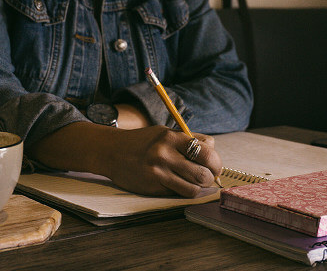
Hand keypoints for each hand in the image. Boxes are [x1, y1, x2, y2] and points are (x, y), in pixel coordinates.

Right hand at [28, 123, 221, 197]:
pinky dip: (182, 191)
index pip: (207, 149)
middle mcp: (165, 154)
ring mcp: (159, 172)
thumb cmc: (142, 142)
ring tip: (193, 182)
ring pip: (194, 187)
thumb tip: (213, 151)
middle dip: (210, 176)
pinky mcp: (153, 186)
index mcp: (171, 137)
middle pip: (204, 171)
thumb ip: (187, 140)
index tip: (213, 164)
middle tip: (208, 176)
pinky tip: (177, 184)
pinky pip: (178, 193)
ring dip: (198, 187)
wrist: (111, 152)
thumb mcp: (164, 133)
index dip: (215, 159)